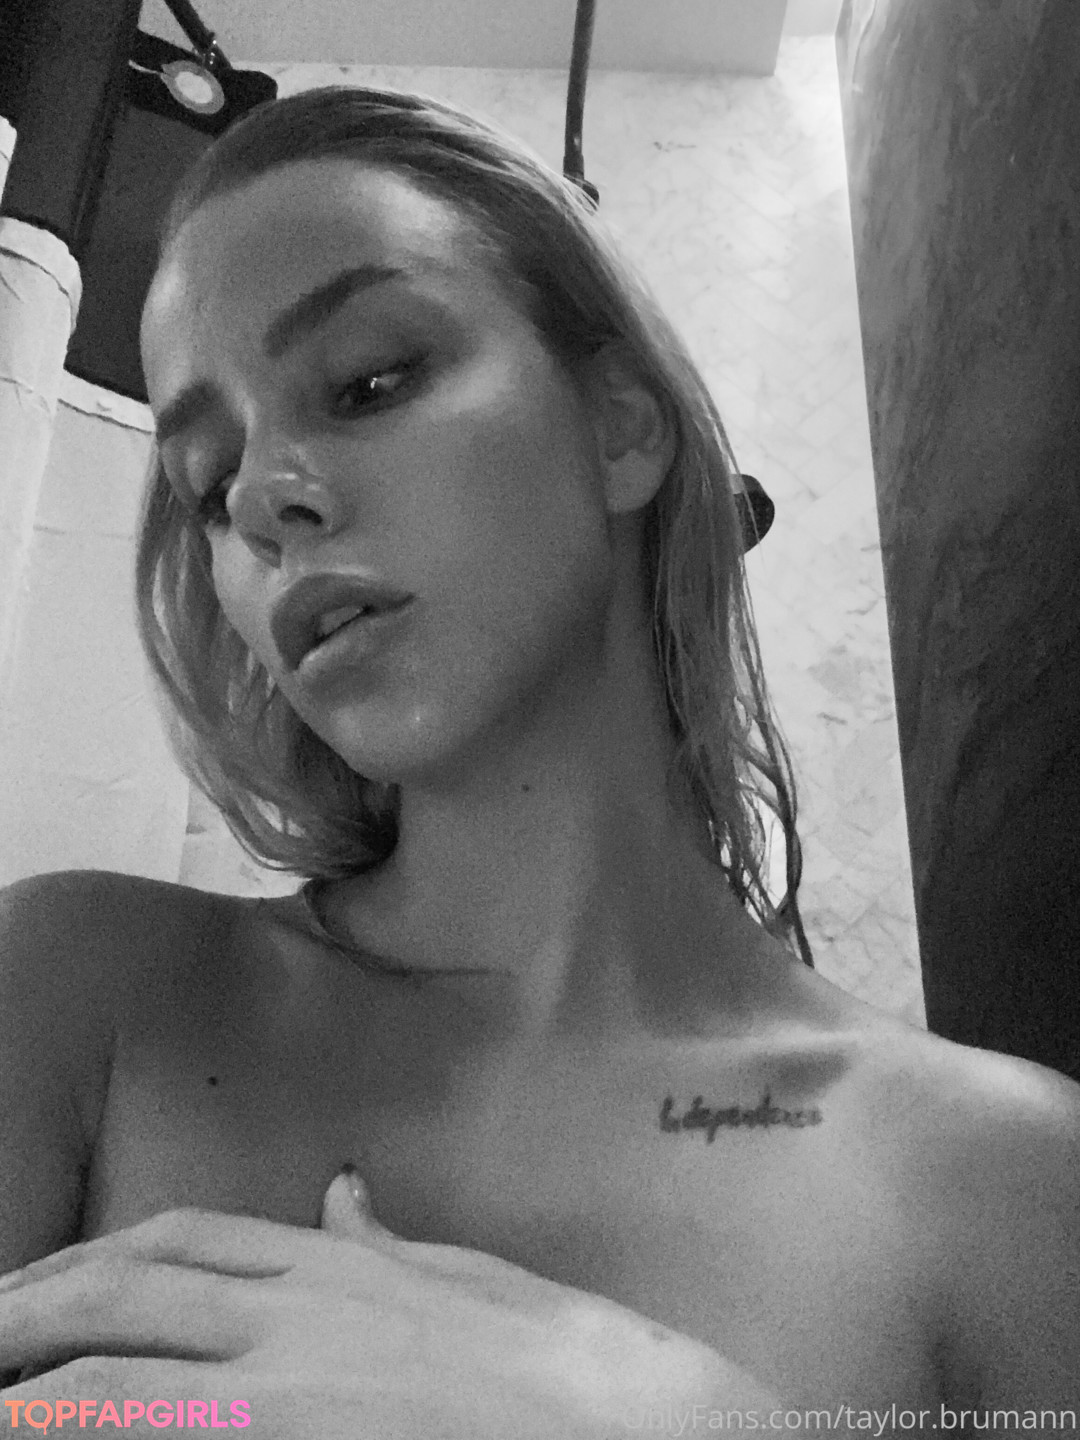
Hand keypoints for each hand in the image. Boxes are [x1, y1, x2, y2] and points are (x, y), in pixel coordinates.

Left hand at [1, 1170, 784, 1437]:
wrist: (657, 1432)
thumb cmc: (579, 1371)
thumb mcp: (479, 1284)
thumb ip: (391, 1246)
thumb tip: (342, 1193)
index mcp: (346, 1270)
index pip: (184, 1241)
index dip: (95, 1257)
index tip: (35, 1286)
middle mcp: (311, 1317)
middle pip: (130, 1293)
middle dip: (30, 1308)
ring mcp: (305, 1393)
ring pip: (123, 1376)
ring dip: (35, 1380)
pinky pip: (173, 1439)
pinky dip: (105, 1437)